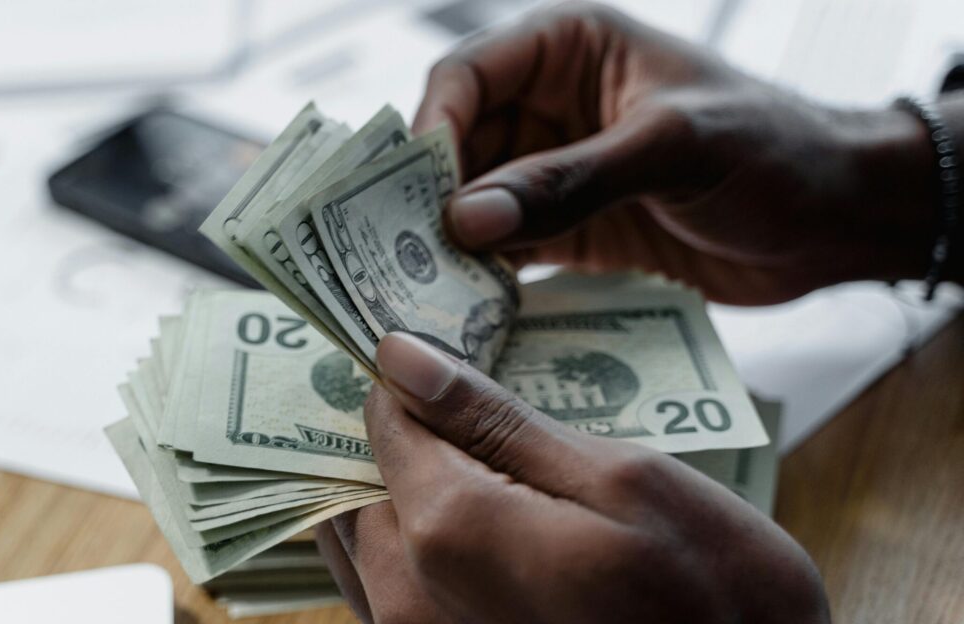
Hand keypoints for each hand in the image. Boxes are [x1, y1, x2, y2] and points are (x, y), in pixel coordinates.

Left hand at [316, 333, 828, 622]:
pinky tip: (476, 528)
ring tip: (473, 469)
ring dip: (400, 493)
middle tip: (463, 412)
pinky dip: (410, 545)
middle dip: (402, 438)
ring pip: (364, 539)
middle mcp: (406, 595)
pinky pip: (384, 589)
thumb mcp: (625, 480)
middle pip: (362, 482)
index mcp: (450, 529)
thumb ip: (496, 419)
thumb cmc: (716, 597)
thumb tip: (399, 357)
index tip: (446, 357)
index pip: (385, 420)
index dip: (412, 380)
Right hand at [416, 1, 942, 303]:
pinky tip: (469, 308)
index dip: (432, 130)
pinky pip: (508, 247)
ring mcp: (557, 171)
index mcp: (570, 49)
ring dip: (450, 245)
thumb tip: (463, 218)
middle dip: (426, 198)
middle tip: (397, 259)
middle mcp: (550, 106)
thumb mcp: (673, 150)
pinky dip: (485, 275)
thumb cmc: (774, 151)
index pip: (468, 76)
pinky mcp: (572, 228)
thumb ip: (568, 181)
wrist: (837, 220)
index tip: (414, 196)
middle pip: (458, 145)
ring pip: (474, 202)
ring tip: (423, 294)